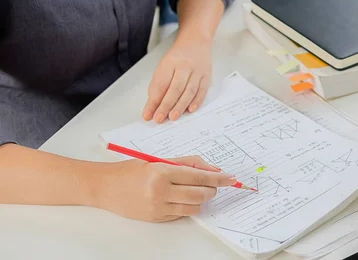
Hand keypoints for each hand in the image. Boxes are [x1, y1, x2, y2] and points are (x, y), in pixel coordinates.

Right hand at [96, 156, 234, 221]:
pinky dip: (187, 206)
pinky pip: (181, 214)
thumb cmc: (132, 170)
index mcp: (162, 172)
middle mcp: (160, 191)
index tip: (230, 178)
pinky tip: (182, 198)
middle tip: (215, 186)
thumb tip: (212, 169)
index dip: (218, 178)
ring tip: (199, 191)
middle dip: (212, 190)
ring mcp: (158, 207)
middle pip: (199, 194)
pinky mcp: (156, 218)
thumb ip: (187, 163)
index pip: (199, 176)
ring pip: (193, 207)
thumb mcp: (159, 160)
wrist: (106, 186)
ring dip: (202, 199)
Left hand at [143, 39, 211, 122]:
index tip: (147, 114)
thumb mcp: (164, 66)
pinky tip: (190, 110)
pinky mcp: (207, 76)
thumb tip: (153, 106)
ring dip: (180, 106)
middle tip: (159, 119)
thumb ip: (158, 84)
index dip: (153, 101)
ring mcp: (197, 70)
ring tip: (173, 117)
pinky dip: (196, 101)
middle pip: (175, 88)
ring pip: (189, 91)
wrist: (196, 41)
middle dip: (166, 105)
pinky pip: (202, 90)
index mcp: (169, 62)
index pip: (160, 84)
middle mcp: (184, 66)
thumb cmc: (178, 56)